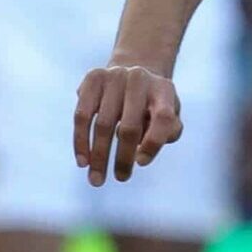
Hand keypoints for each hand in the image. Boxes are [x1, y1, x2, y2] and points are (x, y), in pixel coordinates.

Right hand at [73, 64, 182, 185]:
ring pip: (103, 124)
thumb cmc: (153, 103)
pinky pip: (82, 116)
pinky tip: (83, 162)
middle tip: (120, 179)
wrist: (133, 72)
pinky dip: (81, 142)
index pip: (163, 118)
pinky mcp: (93, 78)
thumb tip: (143, 152)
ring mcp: (115, 76)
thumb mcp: (170, 113)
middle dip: (123, 158)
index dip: (154, 144)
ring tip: (97, 179)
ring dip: (99, 156)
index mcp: (163, 90)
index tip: (141, 163)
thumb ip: (168, 132)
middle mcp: (139, 78)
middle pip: (130, 127)